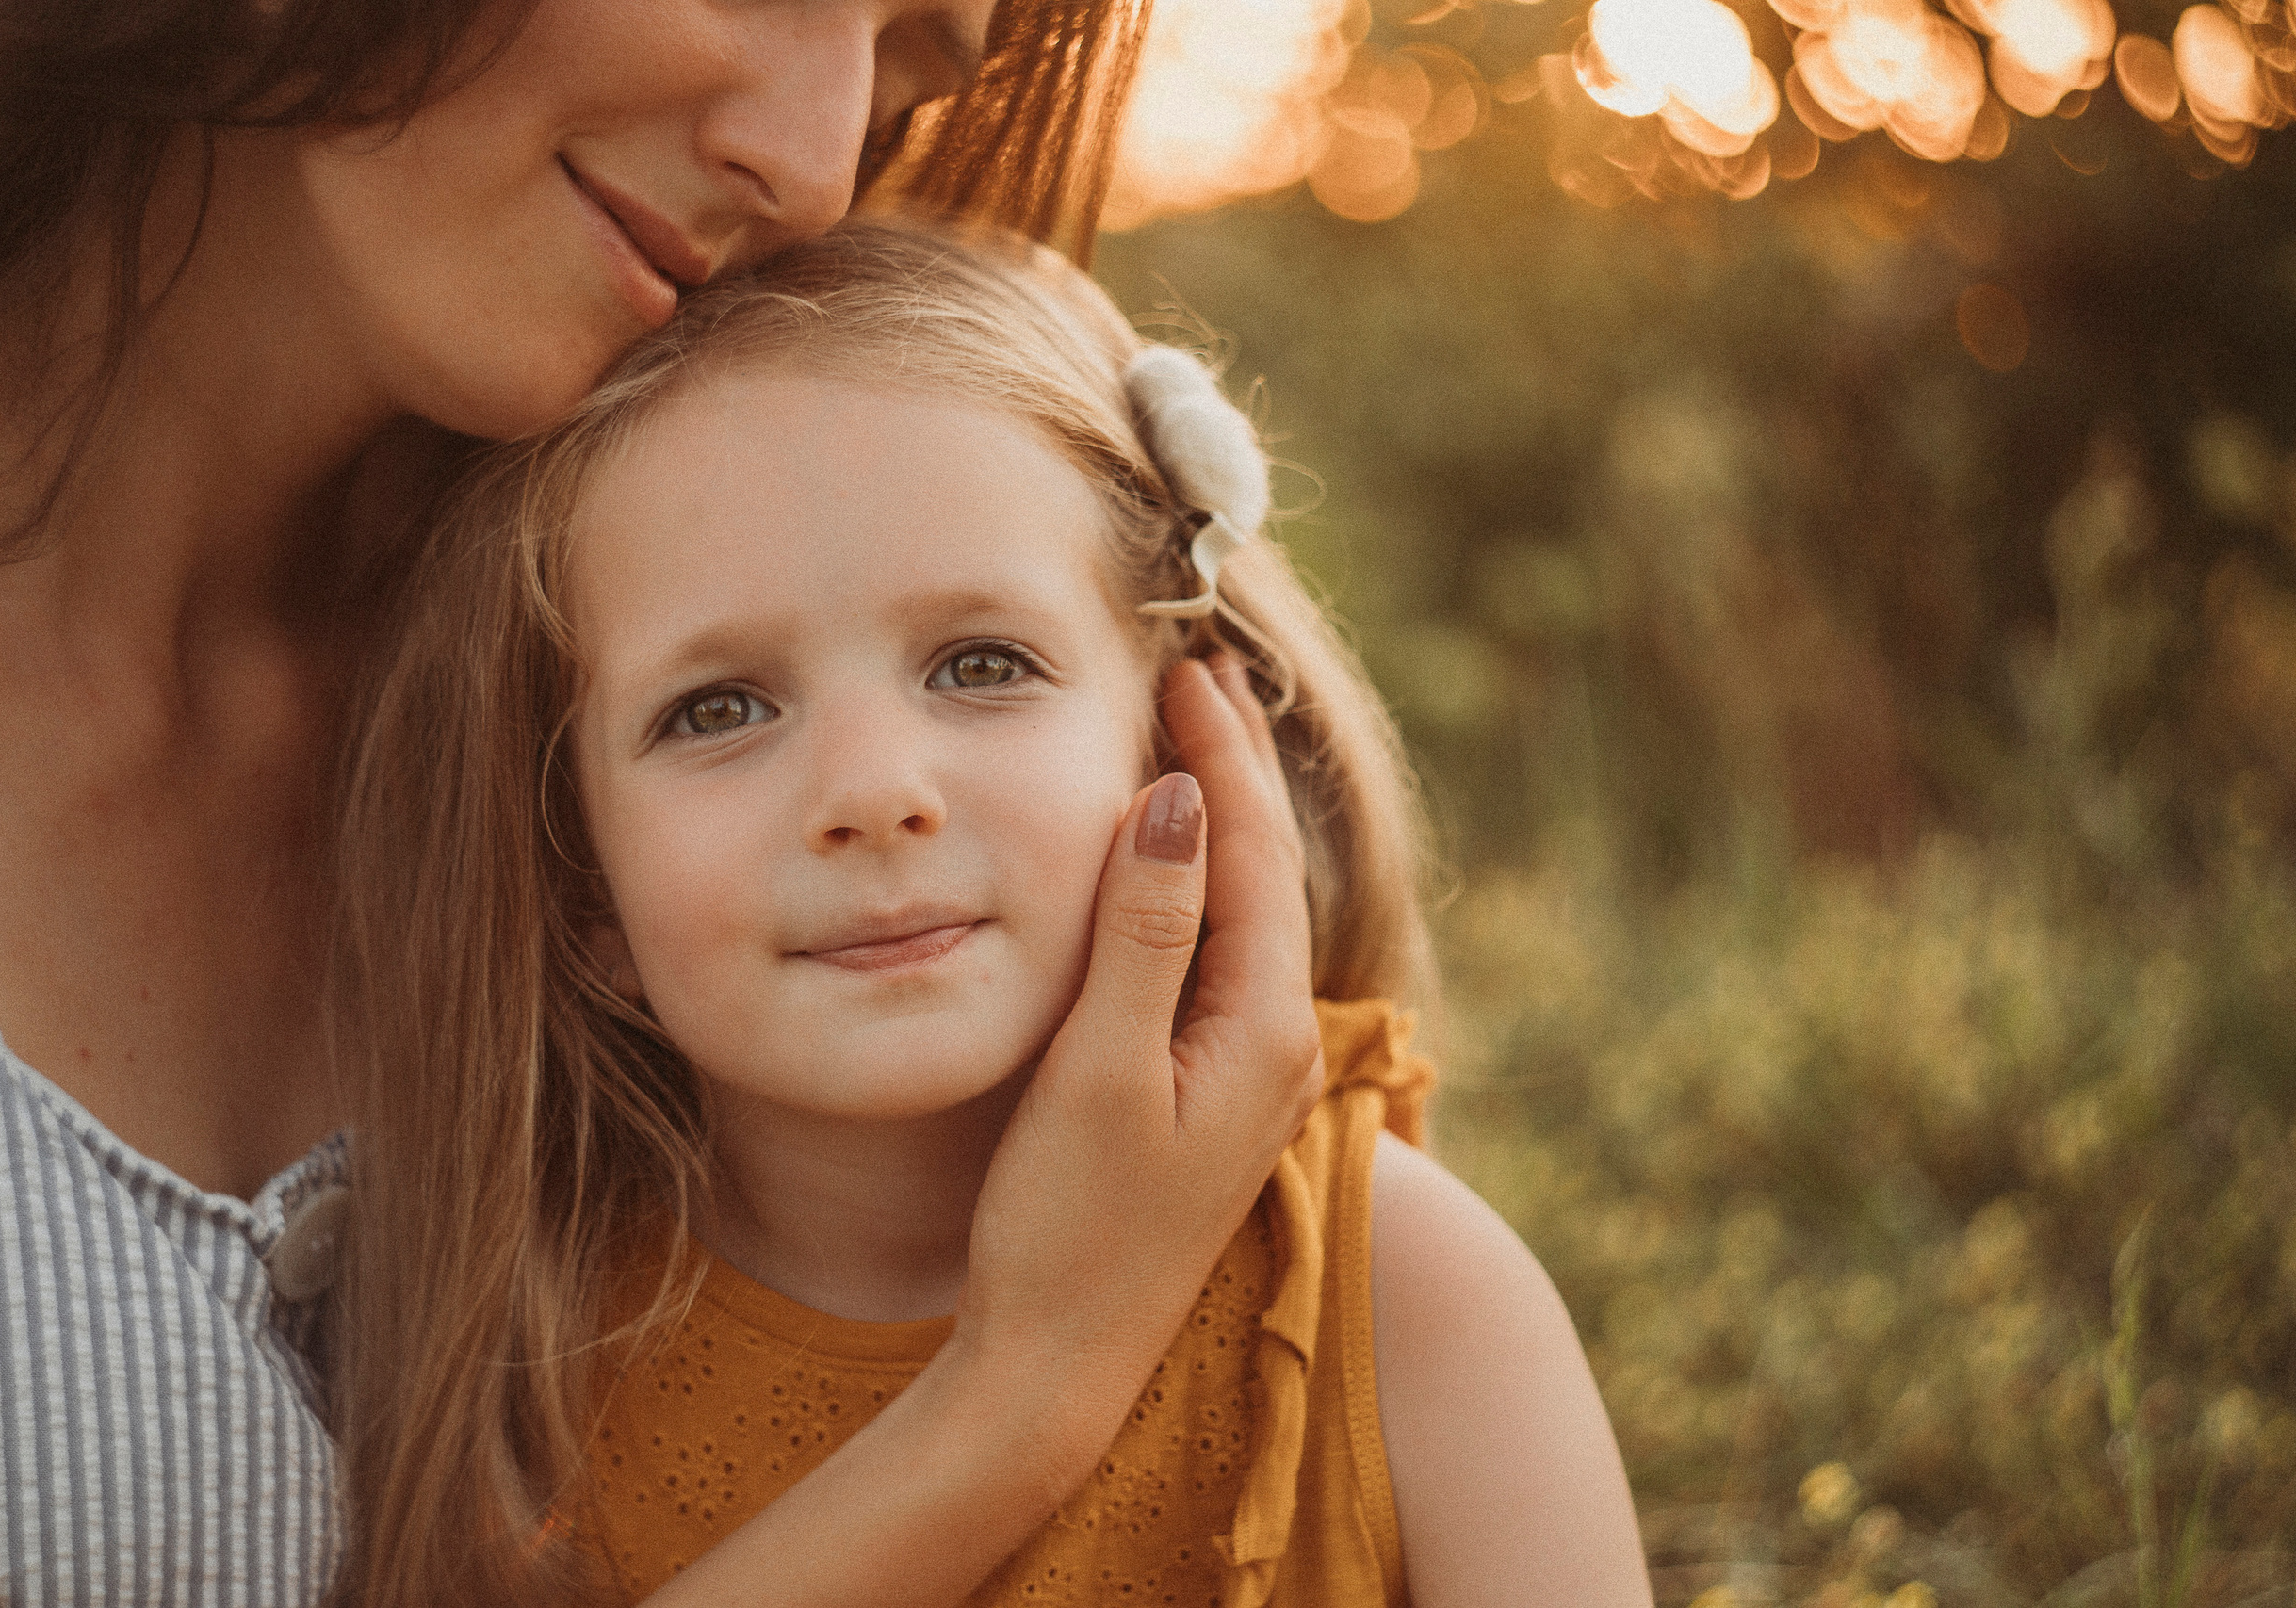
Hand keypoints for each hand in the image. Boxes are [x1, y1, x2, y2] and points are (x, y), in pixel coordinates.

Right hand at [952, 651, 1323, 1475]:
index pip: (1255, 851)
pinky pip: (1216, 955)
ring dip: (1216, 823)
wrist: (1059, 1364)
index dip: (1222, 753)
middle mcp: (1276, 1043)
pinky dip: (1193, 887)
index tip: (1187, 669)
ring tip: (1186, 742)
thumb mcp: (1101, 1068)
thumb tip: (1179, 798)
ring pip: (1243, 911)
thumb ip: (1145, 930)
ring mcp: (1247, 1073)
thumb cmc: (1068, 1225)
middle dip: (1231, 770)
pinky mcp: (1209, 1095)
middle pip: (1264, 871)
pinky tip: (1165, 867)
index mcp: (1265, 1027)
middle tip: (1196, 677)